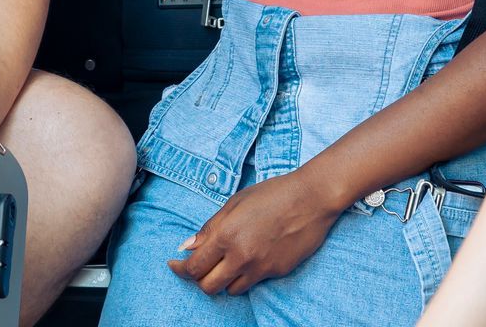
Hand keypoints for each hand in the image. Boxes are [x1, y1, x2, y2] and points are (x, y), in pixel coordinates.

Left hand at [168, 168, 342, 294]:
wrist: (310, 199)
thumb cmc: (271, 194)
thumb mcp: (233, 203)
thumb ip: (209, 228)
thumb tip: (187, 247)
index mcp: (226, 235)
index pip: (194, 266)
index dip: (180, 269)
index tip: (174, 266)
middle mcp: (241, 256)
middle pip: (209, 286)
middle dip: (200, 280)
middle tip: (199, 268)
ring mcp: (261, 267)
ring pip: (231, 290)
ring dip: (223, 280)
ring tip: (225, 264)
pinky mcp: (277, 272)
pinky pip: (253, 282)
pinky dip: (246, 275)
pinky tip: (250, 258)